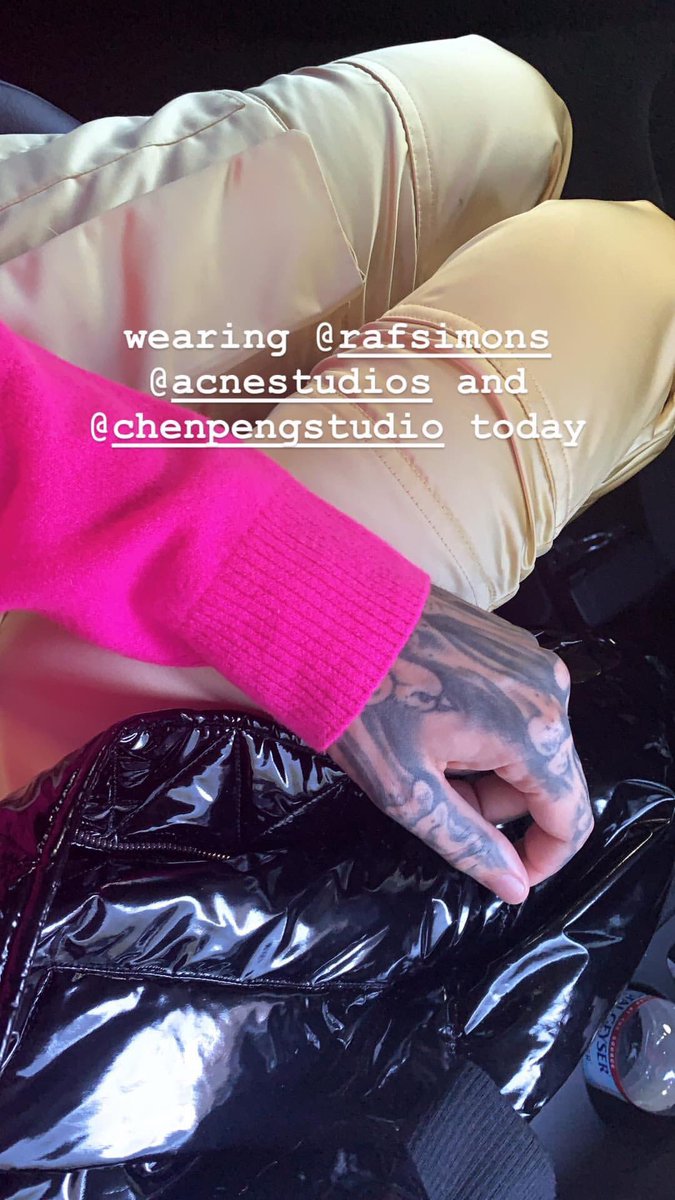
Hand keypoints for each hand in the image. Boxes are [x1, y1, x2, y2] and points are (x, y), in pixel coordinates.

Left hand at [328, 585, 592, 904]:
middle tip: (437, 800)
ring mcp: (533, 661)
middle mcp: (550, 692)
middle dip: (500, 808)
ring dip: (490, 770)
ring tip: (428, 757)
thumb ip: (469, 844)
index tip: (504, 872)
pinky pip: (519, 708)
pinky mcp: (511, 644)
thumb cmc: (364, 702)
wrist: (332, 616)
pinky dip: (487, 733)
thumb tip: (514, 885)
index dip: (542, 859)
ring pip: (533, 745)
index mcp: (534, 732)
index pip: (570, 819)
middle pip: (551, 781)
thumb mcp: (409, 790)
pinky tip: (436, 723)